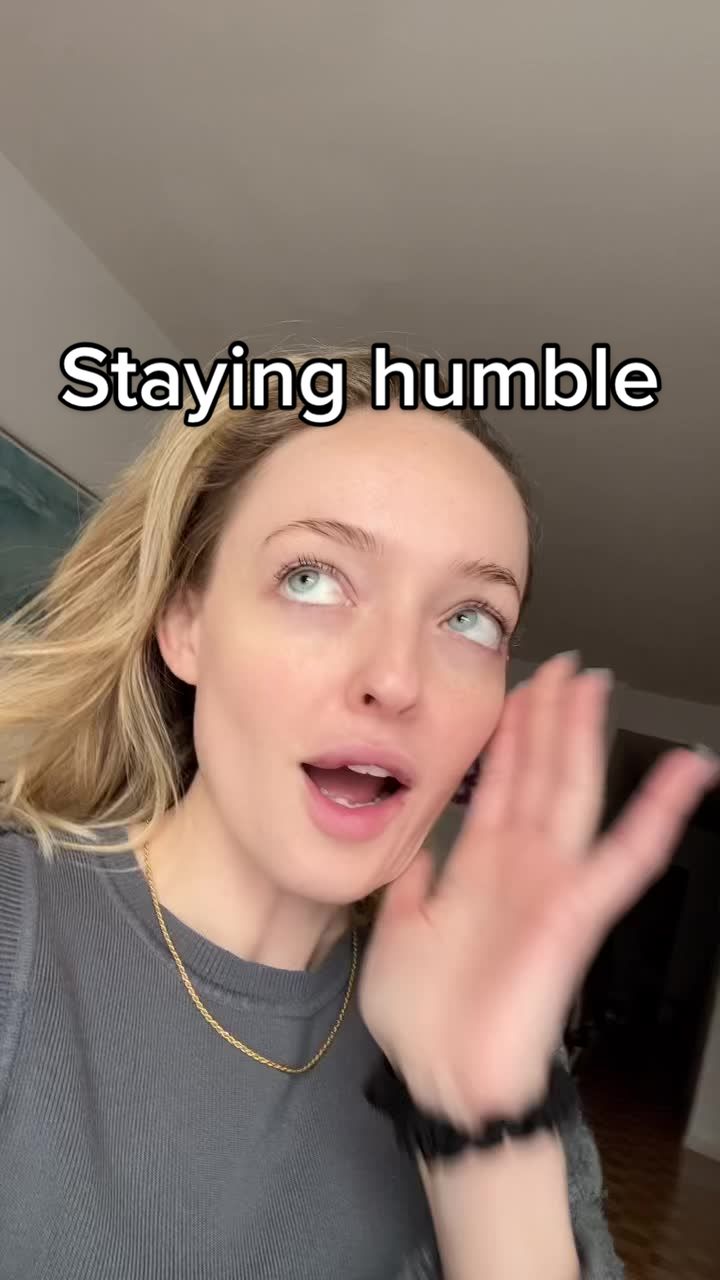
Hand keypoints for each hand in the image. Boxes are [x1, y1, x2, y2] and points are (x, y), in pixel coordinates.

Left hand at [358, 652, 718, 1128]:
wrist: (443, 1082)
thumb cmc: (423, 1019)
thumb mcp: (396, 929)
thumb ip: (410, 880)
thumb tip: (411, 843)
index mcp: (479, 868)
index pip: (501, 782)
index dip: (511, 734)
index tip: (518, 688)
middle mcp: (519, 867)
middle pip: (539, 773)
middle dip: (549, 716)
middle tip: (562, 665)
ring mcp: (549, 885)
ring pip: (573, 793)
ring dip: (582, 738)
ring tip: (593, 685)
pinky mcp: (574, 913)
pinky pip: (625, 856)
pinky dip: (658, 813)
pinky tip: (685, 771)